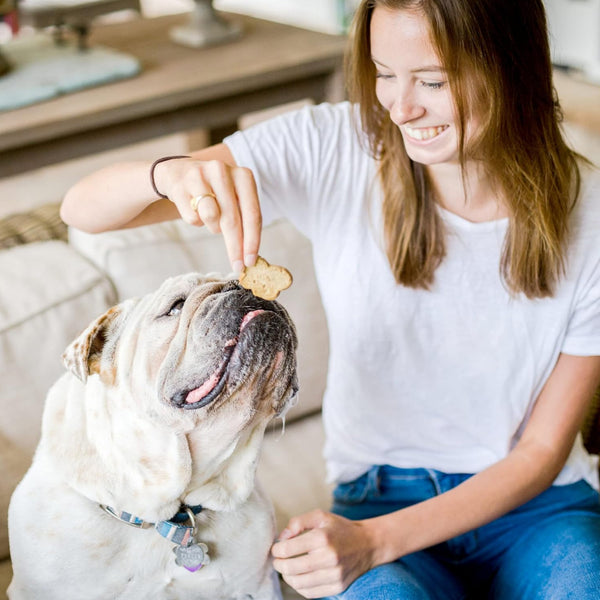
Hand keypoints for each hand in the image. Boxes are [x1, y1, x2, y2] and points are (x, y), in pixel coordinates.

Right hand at [154, 154, 260, 272]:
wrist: (177, 173)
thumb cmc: (213, 192)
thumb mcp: (233, 198)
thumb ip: (244, 220)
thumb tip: (249, 255)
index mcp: (243, 175)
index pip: (252, 214)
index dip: (252, 240)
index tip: (250, 261)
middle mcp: (223, 171)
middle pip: (232, 219)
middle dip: (235, 247)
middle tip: (237, 266)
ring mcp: (200, 175)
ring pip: (211, 218)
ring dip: (212, 227)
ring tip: (209, 217)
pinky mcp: (180, 184)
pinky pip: (192, 218)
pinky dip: (195, 221)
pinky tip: (193, 208)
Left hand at [271, 510, 376, 597]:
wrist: (368, 544)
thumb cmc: (341, 529)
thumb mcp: (321, 516)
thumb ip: (299, 522)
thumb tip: (282, 537)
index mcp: (322, 538)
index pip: (289, 549)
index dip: (277, 550)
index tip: (276, 548)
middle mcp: (329, 558)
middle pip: (291, 568)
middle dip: (279, 565)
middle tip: (278, 560)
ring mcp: (334, 575)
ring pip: (299, 583)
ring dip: (287, 577)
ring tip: (286, 569)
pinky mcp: (337, 587)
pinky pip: (310, 593)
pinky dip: (299, 587)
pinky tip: (298, 577)